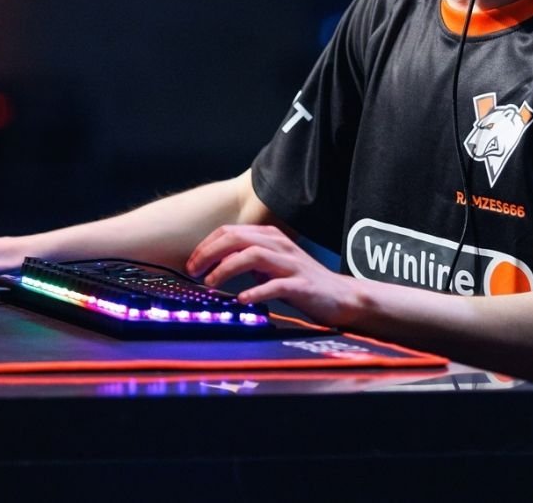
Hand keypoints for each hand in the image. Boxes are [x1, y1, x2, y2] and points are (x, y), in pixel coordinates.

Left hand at [186, 224, 363, 327]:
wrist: (341, 297)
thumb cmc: (301, 282)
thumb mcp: (270, 267)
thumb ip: (247, 262)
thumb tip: (214, 266)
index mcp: (270, 237)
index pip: (230, 232)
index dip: (206, 246)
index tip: (191, 263)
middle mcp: (279, 245)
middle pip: (237, 238)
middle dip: (210, 253)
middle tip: (194, 271)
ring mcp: (291, 264)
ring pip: (253, 255)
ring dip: (227, 268)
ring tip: (211, 282)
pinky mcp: (302, 285)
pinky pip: (276, 285)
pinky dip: (256, 291)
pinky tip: (242, 299)